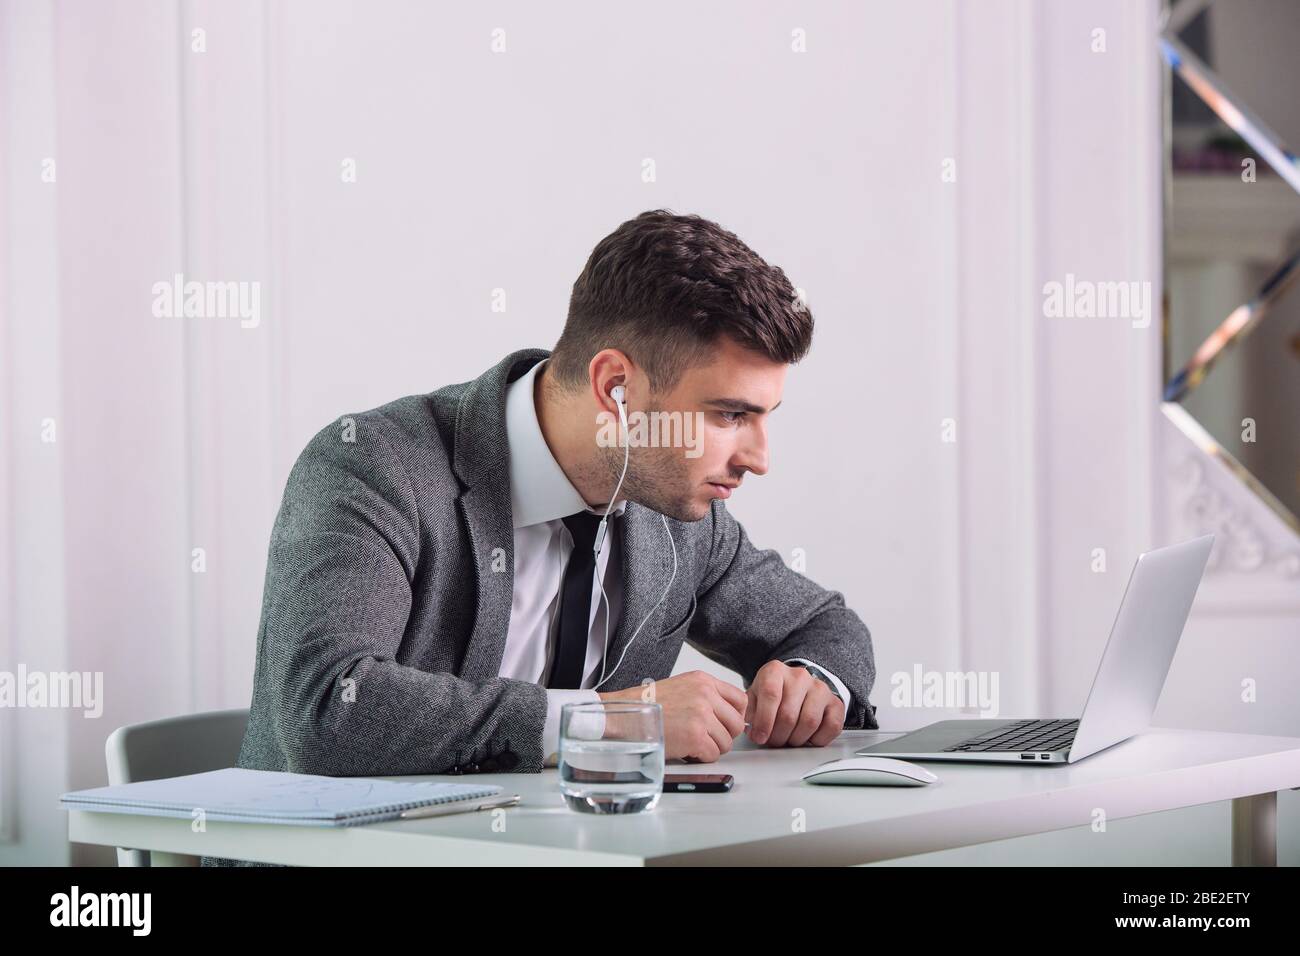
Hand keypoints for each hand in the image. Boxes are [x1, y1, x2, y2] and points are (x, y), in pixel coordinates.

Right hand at [599, 670, 746, 762]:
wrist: (624, 716)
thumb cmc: (647, 706)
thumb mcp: (681, 687)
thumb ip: (706, 697)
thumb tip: (728, 717)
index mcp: (703, 681)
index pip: (740, 700)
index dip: (734, 717)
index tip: (724, 725)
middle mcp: (706, 695)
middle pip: (736, 724)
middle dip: (723, 736)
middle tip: (705, 739)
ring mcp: (702, 715)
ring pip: (726, 742)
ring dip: (710, 748)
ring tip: (690, 744)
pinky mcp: (696, 736)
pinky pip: (713, 755)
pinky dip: (700, 758)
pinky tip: (685, 750)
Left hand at [745, 660, 844, 747]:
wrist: (797, 686)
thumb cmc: (773, 694)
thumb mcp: (754, 696)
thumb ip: (748, 711)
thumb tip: (748, 727)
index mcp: (775, 670)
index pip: (771, 695)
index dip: (764, 721)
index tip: (759, 737)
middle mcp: (799, 676)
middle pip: (789, 714)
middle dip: (778, 736)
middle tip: (773, 741)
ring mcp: (820, 688)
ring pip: (809, 722)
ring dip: (796, 739)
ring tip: (788, 739)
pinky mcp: (836, 703)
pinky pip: (831, 727)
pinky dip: (817, 739)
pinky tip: (807, 737)